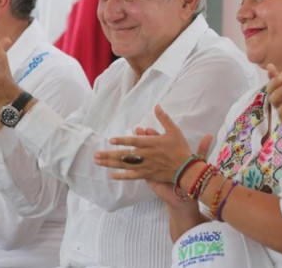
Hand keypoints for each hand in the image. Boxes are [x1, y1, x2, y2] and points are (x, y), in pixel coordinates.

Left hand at [93, 105, 211, 183]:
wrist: (187, 168)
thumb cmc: (180, 148)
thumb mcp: (173, 130)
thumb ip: (163, 118)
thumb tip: (157, 105)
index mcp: (150, 143)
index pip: (133, 141)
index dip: (121, 140)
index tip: (110, 140)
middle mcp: (145, 155)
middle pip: (123, 155)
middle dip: (108, 155)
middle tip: (95, 155)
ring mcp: (145, 166)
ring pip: (124, 165)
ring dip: (110, 164)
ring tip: (98, 162)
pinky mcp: (148, 174)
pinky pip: (132, 176)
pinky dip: (122, 176)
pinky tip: (112, 175)